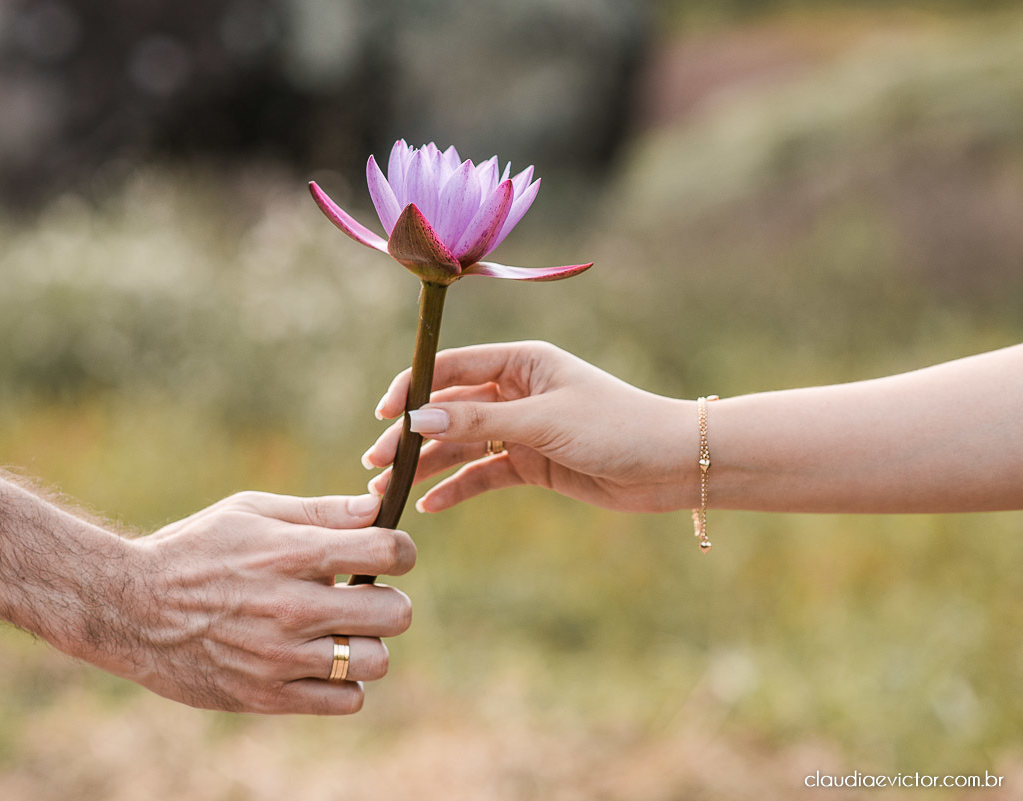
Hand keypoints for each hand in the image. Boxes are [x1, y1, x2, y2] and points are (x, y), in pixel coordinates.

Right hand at [88, 491, 414, 714]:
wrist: (129, 608)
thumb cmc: (194, 549)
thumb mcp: (251, 511)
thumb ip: (318, 512)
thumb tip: (375, 507)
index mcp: (293, 554)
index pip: (388, 551)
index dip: (399, 550)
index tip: (387, 554)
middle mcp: (294, 607)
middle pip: (395, 613)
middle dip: (389, 601)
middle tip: (364, 598)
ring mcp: (282, 656)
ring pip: (375, 661)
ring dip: (368, 645)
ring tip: (341, 633)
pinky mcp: (268, 696)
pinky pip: (346, 700)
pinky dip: (345, 683)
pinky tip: (322, 662)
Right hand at [363, 341, 696, 513]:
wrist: (671, 465)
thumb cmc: (615, 427)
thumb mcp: (543, 422)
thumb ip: (480, 421)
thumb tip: (418, 418)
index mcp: (521, 362)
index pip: (452, 367)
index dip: (412, 387)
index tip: (383, 415)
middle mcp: (516, 391)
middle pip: (449, 409)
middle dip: (411, 434)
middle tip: (375, 462)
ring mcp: (522, 428)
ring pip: (461, 444)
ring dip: (428, 464)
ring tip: (389, 488)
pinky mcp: (531, 463)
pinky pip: (483, 473)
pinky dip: (458, 487)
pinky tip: (430, 505)